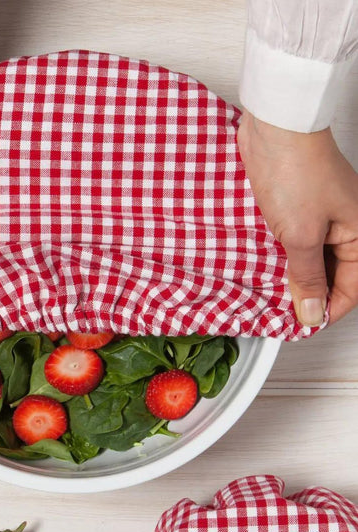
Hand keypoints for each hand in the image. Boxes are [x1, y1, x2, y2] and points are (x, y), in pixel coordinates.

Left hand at [237, 109, 357, 325]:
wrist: (274, 126)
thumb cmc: (296, 171)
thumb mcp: (301, 235)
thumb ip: (306, 277)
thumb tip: (312, 312)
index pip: (352, 286)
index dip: (328, 309)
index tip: (302, 324)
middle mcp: (345, 223)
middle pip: (332, 273)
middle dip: (309, 294)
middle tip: (283, 311)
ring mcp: (320, 213)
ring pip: (311, 258)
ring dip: (292, 276)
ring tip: (270, 292)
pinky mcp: (296, 205)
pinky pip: (293, 240)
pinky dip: (281, 256)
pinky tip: (264, 266)